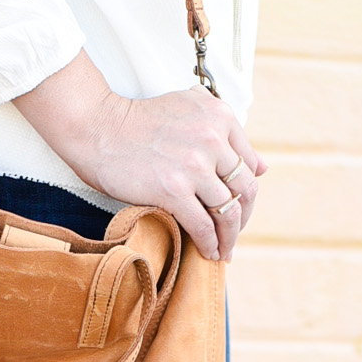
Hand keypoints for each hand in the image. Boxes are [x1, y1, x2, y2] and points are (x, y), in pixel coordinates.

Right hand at [16, 51, 265, 260]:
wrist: (98, 128)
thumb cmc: (139, 122)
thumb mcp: (190, 108)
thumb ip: (226, 132)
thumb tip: (262, 167)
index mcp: (219, 116)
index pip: (249, 164)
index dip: (246, 192)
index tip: (239, 208)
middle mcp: (212, 138)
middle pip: (245, 190)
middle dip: (243, 218)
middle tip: (234, 234)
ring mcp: (194, 165)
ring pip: (228, 212)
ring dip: (229, 238)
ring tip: (223, 251)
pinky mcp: (173, 190)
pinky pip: (203, 226)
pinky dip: (210, 244)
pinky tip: (208, 253)